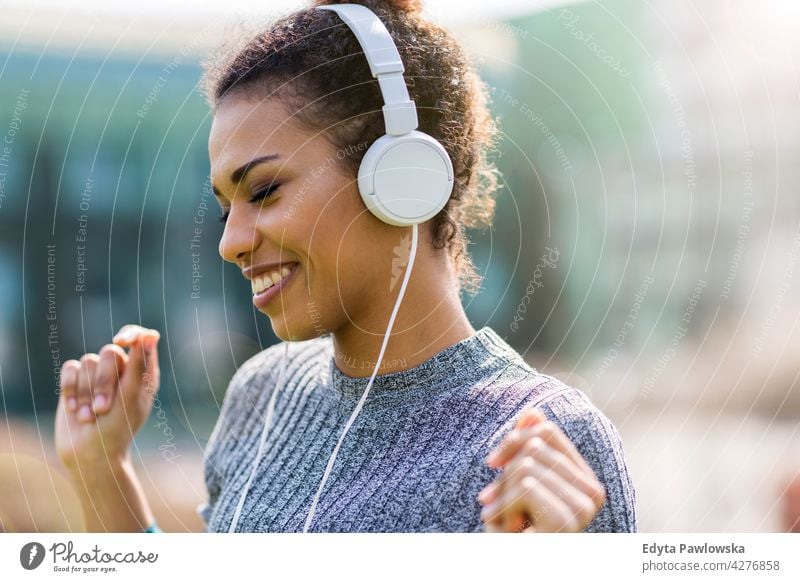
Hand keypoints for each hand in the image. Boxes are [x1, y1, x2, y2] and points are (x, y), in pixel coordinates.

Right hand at [55, 325, 160, 471]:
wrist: (89, 455)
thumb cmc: (117, 428)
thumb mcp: (130, 397)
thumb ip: (139, 365)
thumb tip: (150, 335)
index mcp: (143, 373)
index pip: (141, 338)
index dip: (131, 334)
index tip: (122, 342)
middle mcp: (121, 371)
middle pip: (109, 353)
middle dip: (103, 382)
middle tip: (102, 409)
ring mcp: (97, 376)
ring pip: (87, 362)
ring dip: (85, 392)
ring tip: (88, 417)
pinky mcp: (75, 382)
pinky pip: (70, 368)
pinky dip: (70, 389)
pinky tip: (72, 410)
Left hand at [477, 408, 605, 532]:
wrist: (511, 566)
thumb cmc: (512, 532)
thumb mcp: (515, 485)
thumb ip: (527, 448)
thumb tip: (532, 411)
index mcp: (585, 480)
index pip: (547, 432)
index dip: (513, 440)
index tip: (492, 464)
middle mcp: (593, 493)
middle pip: (534, 446)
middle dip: (504, 476)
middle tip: (496, 505)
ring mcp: (584, 508)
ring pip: (526, 466)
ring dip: (502, 496)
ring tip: (506, 522)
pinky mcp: (569, 520)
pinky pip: (525, 487)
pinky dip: (504, 508)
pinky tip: (510, 531)